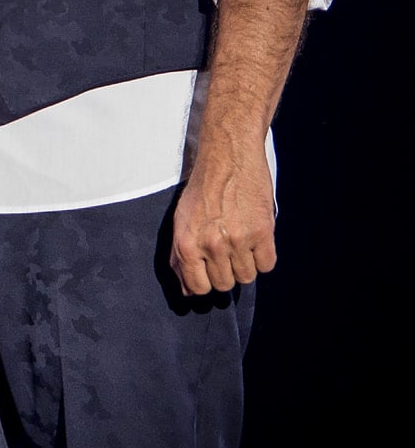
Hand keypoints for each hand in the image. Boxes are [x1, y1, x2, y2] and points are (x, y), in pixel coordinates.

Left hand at [169, 139, 276, 295]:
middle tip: (226, 253)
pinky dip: (262, 257)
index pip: (198, 288)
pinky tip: (255, 241)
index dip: (205, 283)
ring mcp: (239, 240)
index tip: (210, 273)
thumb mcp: (181, 221)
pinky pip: (267, 265)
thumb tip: (186, 289)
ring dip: (245, 265)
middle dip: (225, 273)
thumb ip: (180, 257)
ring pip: (247, 277)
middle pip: (224, 284)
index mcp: (187, 244)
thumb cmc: (202, 189)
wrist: (228, 158)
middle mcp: (212, 246)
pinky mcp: (263, 232)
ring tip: (240, 243)